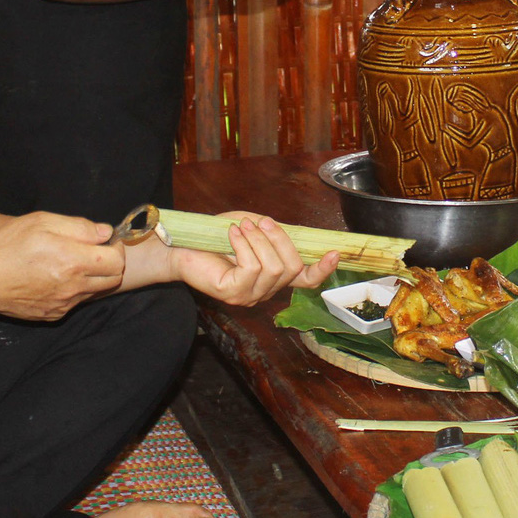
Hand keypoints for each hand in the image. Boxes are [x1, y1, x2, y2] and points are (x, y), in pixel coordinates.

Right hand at [0, 212, 125, 319]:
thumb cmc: (9, 246)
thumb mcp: (42, 222)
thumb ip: (79, 227)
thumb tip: (106, 232)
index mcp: (74, 262)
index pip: (117, 261)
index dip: (116, 248)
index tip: (106, 241)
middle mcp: (73, 287)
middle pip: (113, 280)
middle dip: (111, 264)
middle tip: (94, 251)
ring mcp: (64, 304)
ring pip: (96, 292)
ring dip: (94, 277)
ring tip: (74, 262)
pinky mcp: (53, 314)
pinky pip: (76, 302)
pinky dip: (76, 289)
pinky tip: (58, 277)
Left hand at [172, 212, 339, 306]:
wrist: (182, 247)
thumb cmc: (217, 238)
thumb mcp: (251, 228)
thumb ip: (271, 231)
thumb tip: (284, 229)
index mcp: (273, 277)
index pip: (306, 280)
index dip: (323, 269)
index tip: (335, 253)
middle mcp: (265, 291)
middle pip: (292, 267)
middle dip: (280, 239)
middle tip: (262, 221)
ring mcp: (250, 296)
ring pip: (273, 267)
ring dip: (258, 240)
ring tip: (242, 227)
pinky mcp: (234, 294)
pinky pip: (252, 268)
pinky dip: (244, 245)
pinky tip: (233, 233)